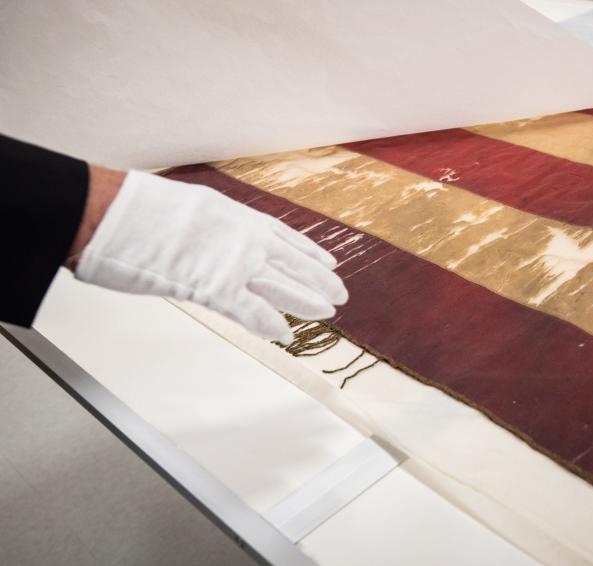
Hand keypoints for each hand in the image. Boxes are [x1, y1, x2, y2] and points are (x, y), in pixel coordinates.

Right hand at [72, 168, 346, 343]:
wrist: (112, 214)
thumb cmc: (137, 212)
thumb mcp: (189, 208)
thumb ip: (211, 228)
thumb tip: (213, 239)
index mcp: (236, 216)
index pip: (283, 236)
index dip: (308, 251)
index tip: (329, 261)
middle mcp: (243, 237)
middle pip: (291, 262)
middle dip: (317, 279)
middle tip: (340, 293)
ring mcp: (232, 261)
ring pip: (282, 284)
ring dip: (306, 300)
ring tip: (328, 312)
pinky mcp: (215, 285)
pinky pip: (251, 309)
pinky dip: (270, 323)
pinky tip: (287, 334)